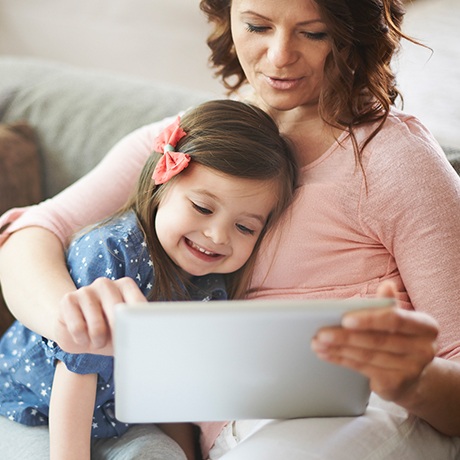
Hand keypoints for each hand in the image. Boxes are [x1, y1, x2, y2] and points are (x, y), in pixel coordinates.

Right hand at [55, 277, 146, 353]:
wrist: (79, 334)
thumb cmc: (109, 332)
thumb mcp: (126, 331)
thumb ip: (137, 328)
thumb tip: (149, 336)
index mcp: (125, 286)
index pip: (137, 304)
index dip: (138, 324)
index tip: (138, 337)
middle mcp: (106, 284)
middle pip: (117, 314)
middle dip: (117, 335)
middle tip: (116, 343)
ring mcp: (86, 290)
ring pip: (97, 325)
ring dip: (98, 341)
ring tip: (98, 341)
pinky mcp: (68, 300)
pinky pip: (78, 328)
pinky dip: (81, 340)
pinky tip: (82, 337)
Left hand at [311, 281, 438, 402]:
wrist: (412, 376)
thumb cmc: (399, 338)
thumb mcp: (398, 320)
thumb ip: (388, 305)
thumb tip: (387, 286)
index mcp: (426, 327)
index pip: (396, 320)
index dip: (370, 319)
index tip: (345, 318)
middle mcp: (424, 349)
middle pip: (377, 340)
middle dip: (345, 336)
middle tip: (320, 332)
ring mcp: (412, 370)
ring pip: (367, 356)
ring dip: (338, 348)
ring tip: (317, 342)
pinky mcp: (397, 385)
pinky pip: (363, 369)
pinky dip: (341, 360)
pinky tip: (326, 354)